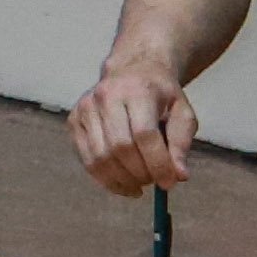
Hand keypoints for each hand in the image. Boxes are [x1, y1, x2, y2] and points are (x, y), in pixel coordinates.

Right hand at [71, 65, 198, 198]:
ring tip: (139, 185)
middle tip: (154, 182)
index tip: (169, 182)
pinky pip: (87, 159)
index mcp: (138, 90)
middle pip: (120, 147)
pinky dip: (105, 179)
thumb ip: (181, 143)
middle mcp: (106, 96)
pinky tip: (122, 183)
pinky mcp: (74, 121)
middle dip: (140, 173)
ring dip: (122, 180)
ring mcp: (86, 108)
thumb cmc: (161, 96)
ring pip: (100, 157)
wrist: (132, 70)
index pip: (144, 134)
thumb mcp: (182, 113)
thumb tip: (178, 176)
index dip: (157, 163)